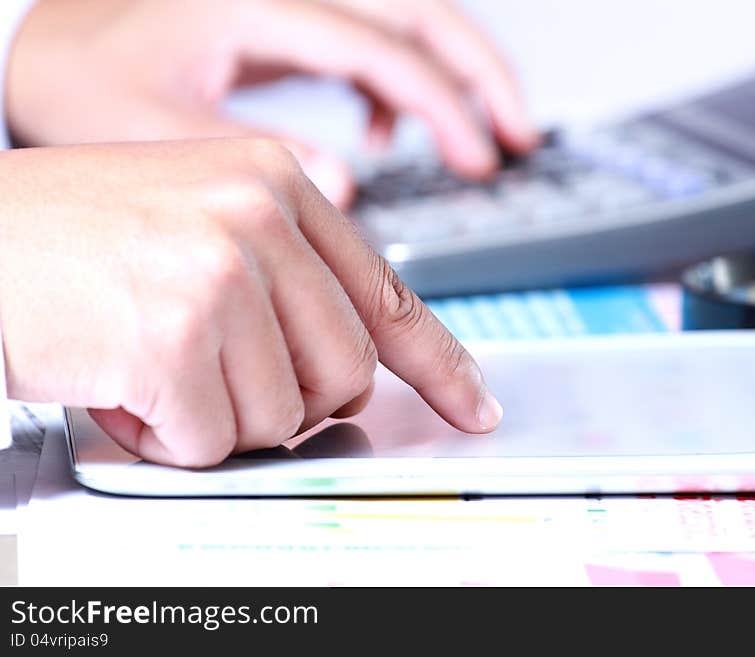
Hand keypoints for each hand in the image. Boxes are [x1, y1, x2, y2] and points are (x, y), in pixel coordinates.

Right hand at [0, 139, 502, 466]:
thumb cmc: (78, 238)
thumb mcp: (203, 220)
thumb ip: (289, 278)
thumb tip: (351, 365)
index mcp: (277, 183)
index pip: (388, 294)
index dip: (440, 364)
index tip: (473, 406)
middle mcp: (256, 217)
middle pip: (345, 374)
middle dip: (289, 400)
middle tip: (218, 373)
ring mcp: (218, 275)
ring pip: (281, 416)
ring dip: (217, 415)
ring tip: (156, 365)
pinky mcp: (171, 339)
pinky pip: (212, 442)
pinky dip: (168, 436)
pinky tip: (125, 388)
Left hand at [7, 0, 538, 207]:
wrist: (44, 45)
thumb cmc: (81, 78)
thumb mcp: (152, 124)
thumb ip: (252, 156)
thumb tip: (347, 182)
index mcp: (256, 9)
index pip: (382, 46)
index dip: (445, 103)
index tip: (483, 155)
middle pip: (416, 10)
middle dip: (479, 70)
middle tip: (519, 132)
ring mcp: (289, 7)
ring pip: (400, 22)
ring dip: (451, 76)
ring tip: (480, 136)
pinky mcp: (283, 29)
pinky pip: (364, 47)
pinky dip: (394, 89)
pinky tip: (387, 133)